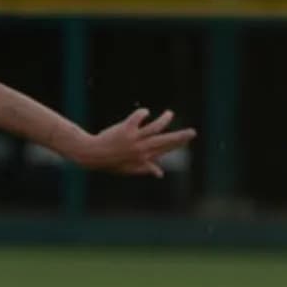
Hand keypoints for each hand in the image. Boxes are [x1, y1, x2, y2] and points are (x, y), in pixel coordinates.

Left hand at [73, 108, 195, 177]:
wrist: (93, 155)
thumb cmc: (111, 162)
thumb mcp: (130, 168)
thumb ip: (146, 169)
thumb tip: (160, 173)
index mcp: (144, 158)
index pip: (165, 150)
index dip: (177, 144)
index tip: (187, 138)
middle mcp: (142, 149)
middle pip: (166, 141)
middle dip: (181, 137)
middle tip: (193, 132)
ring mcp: (135, 139)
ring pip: (156, 127)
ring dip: (165, 120)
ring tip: (170, 114)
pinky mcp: (126, 129)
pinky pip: (138, 117)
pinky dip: (143, 113)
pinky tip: (146, 112)